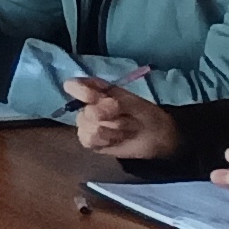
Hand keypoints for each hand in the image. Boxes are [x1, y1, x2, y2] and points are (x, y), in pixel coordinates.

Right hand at [65, 76, 179, 159]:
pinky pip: (88, 140)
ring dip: (112, 130)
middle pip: (87, 112)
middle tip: (126, 117)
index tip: (103, 98)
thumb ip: (104, 98)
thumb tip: (72, 89)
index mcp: (94, 91)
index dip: (84, 92)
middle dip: (111, 117)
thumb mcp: (128, 100)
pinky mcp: (89, 141)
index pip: (75, 87)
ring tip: (124, 130)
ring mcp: (86, 124)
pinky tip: (115, 139)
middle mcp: (86, 106)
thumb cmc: (143, 112)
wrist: (156, 135)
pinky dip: (105, 140)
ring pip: (88, 127)